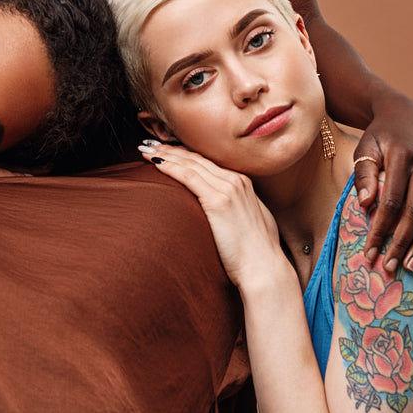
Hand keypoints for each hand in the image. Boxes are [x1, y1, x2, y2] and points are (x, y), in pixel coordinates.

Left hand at [138, 141, 285, 290]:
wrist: (265, 269)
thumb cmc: (256, 254)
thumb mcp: (251, 222)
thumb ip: (237, 210)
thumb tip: (224, 214)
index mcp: (243, 183)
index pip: (207, 161)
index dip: (185, 154)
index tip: (167, 149)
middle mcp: (236, 180)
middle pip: (197, 158)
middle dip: (171, 149)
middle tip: (150, 144)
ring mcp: (228, 189)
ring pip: (190, 163)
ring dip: (165, 154)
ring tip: (146, 150)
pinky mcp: (218, 201)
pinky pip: (188, 177)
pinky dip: (170, 167)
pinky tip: (156, 164)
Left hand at [352, 91, 412, 274]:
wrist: (405, 113)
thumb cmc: (380, 136)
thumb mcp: (365, 148)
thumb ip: (363, 174)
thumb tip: (365, 205)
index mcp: (402, 156)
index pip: (391, 202)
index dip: (380, 230)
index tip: (369, 253)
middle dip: (401, 243)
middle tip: (389, 267)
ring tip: (411, 264)